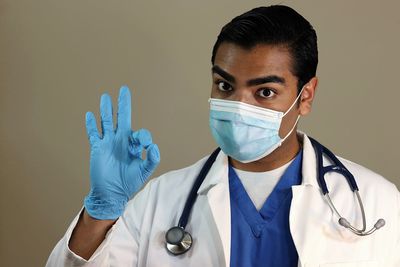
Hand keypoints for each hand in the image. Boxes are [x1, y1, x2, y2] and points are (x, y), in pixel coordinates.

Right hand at [83, 86, 159, 219]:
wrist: (111, 193)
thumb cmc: (128, 183)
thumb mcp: (144, 171)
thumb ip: (151, 159)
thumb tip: (153, 146)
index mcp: (133, 145)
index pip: (139, 133)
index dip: (143, 136)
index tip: (145, 143)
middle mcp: (121, 141)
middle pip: (122, 118)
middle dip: (123, 104)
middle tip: (124, 90)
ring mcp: (108, 143)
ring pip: (107, 122)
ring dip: (106, 109)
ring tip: (105, 97)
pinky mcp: (97, 148)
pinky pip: (94, 133)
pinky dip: (91, 124)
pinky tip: (90, 115)